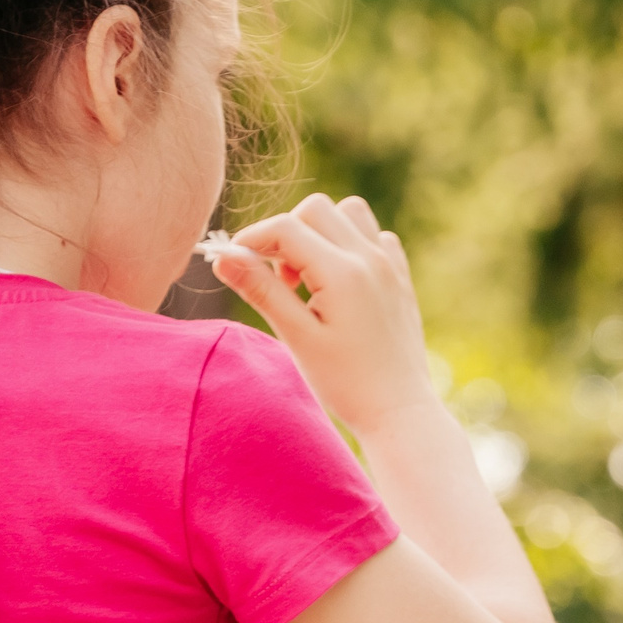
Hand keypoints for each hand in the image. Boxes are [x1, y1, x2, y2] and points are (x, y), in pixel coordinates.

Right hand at [215, 194, 438, 434]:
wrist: (400, 412)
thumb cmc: (346, 383)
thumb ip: (261, 290)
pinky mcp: (400, 278)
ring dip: (321, 232)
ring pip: (349, 213)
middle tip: (282, 282)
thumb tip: (223, 256)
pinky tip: (342, 284)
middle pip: (315, 210)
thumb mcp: (297, 338)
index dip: (252, 240)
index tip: (236, 266)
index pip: (285, 227)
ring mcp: (389, 265)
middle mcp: (370, 258)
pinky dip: (350, 245)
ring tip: (310, 277)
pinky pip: (374, 236)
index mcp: (342, 272)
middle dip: (287, 234)